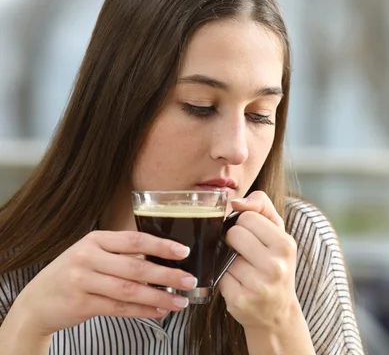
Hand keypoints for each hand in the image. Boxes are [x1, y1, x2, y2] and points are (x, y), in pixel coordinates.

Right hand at [12, 230, 197, 336]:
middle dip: (168, 275)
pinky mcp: (81, 304)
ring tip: (180, 302)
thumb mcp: (93, 255)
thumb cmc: (73, 274)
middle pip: (136, 267)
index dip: (161, 245)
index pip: (135, 239)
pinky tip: (159, 311)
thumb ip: (122, 254)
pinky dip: (143, 311)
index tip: (184, 251)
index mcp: (95, 240)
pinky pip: (119, 308)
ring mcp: (82, 281)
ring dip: (159, 297)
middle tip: (190, 280)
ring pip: (130, 290)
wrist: (36, 302)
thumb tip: (163, 260)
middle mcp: (87, 257)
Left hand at [220, 191, 298, 330]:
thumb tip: (235, 201)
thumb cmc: (276, 265)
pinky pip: (219, 277)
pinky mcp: (240, 301)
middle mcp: (275, 265)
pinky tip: (239, 285)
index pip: (247, 217)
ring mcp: (258, 285)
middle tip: (246, 254)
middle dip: (234, 242)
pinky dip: (225, 280)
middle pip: (233, 234)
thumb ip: (261, 207)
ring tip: (245, 272)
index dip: (244, 225)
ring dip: (229, 263)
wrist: (278, 313)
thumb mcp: (278, 234)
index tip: (253, 238)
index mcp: (286, 244)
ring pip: (224, 257)